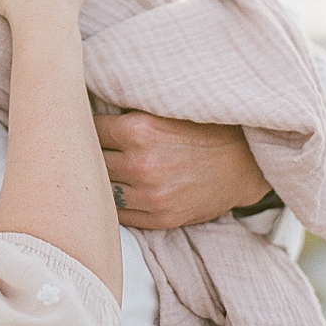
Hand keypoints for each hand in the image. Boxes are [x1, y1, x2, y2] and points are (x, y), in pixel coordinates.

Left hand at [94, 110, 271, 228]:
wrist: (244, 162)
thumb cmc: (200, 128)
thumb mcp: (162, 109)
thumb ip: (126, 112)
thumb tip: (82, 106)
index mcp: (138, 130)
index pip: (88, 129)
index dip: (83, 127)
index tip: (81, 127)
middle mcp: (142, 164)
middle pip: (91, 162)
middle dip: (86, 155)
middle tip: (82, 150)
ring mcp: (151, 196)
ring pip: (102, 190)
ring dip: (98, 182)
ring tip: (95, 172)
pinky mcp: (160, 218)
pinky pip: (119, 214)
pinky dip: (113, 204)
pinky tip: (114, 192)